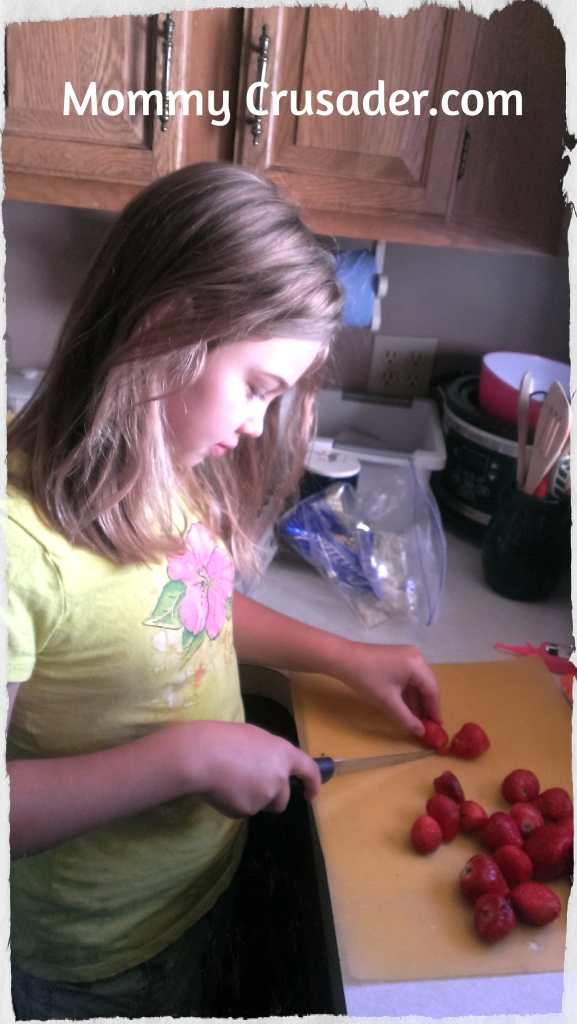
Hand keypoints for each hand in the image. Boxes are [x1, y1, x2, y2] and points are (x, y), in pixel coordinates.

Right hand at [189, 721, 321, 816]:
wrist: (201, 755)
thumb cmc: (224, 739)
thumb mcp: (253, 738)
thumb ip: (267, 755)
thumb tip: (266, 766)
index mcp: (283, 754)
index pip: (309, 770)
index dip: (313, 784)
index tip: (309, 795)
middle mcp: (279, 777)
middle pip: (282, 798)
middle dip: (270, 797)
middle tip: (248, 783)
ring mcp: (264, 796)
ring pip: (261, 805)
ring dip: (252, 799)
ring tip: (229, 782)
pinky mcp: (246, 810)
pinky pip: (242, 810)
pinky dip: (233, 804)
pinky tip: (221, 789)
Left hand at [332, 641, 441, 737]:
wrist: (343, 659)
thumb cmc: (367, 679)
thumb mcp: (388, 701)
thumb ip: (407, 718)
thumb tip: (421, 732)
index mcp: (417, 665)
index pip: (432, 690)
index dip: (435, 710)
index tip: (436, 727)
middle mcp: (416, 657)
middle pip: (427, 685)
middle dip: (426, 706)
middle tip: (426, 726)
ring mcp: (406, 656)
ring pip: (417, 682)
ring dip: (416, 700)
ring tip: (416, 720)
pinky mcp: (397, 658)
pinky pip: (408, 677)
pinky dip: (408, 692)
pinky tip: (406, 707)